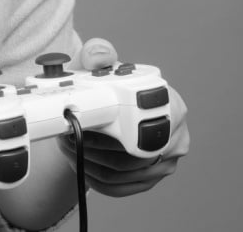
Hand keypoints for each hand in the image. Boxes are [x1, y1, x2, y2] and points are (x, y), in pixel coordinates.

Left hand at [57, 38, 189, 196]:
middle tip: (67, 135)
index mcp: (173, 108)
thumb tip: (99, 56)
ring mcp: (164, 165)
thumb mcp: (99, 66)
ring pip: (121, 174)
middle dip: (93, 147)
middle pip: (132, 156)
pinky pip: (117, 188)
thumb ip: (97, 54)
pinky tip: (77, 160)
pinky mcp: (147, 181)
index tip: (85, 123)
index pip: (149, 130)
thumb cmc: (105, 87)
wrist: (108, 109)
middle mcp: (175, 139)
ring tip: (67, 144)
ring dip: (87, 162)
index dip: (113, 131)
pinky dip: (92, 177)